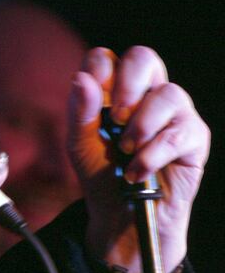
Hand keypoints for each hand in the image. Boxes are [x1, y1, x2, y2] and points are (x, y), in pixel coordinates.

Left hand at [69, 46, 209, 272]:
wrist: (121, 215)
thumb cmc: (100, 173)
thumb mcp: (80, 143)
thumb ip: (80, 110)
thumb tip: (82, 78)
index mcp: (115, 90)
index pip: (108, 58)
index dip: (100, 71)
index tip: (93, 97)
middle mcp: (146, 94)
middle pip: (144, 57)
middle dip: (127, 84)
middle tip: (115, 117)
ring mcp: (174, 113)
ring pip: (168, 94)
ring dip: (141, 126)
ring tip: (126, 151)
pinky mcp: (194, 138)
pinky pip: (179, 134)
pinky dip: (152, 155)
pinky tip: (137, 172)